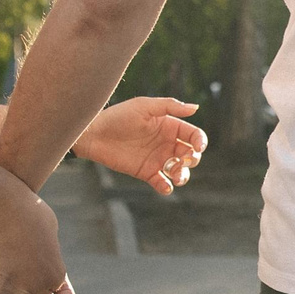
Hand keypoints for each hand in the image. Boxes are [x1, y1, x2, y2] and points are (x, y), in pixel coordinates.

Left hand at [75, 97, 206, 194]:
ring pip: (180, 171)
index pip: (193, 135)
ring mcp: (157, 159)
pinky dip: (167, 187)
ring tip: (175, 175)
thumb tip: (196, 108)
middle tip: (183, 160)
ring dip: (183, 175)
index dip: (200, 141)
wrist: (94, 134)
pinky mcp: (146, 172)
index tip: (198, 147)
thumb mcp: (144, 106)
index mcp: (169, 126)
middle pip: (190, 155)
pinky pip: (162, 183)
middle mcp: (166, 143)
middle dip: (192, 160)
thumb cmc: (118, 116)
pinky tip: (164, 185)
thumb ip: (170, 106)